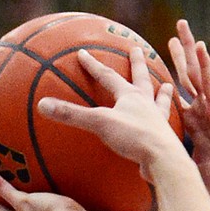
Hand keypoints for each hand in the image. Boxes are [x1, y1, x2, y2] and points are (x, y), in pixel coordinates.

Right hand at [38, 44, 179, 181]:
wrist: (163, 160)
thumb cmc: (134, 137)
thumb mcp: (100, 123)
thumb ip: (72, 115)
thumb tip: (42, 105)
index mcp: (131, 96)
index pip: (108, 76)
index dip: (93, 65)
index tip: (82, 52)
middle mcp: (147, 105)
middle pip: (141, 79)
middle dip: (137, 64)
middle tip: (138, 50)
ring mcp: (158, 122)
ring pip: (160, 103)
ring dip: (161, 94)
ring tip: (167, 86)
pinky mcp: (164, 141)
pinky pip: (165, 128)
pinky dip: (165, 124)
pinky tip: (166, 126)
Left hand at [167, 19, 209, 210]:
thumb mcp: (184, 172)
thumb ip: (164, 165)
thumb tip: (140, 169)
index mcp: (193, 127)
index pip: (176, 99)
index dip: (167, 84)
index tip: (157, 72)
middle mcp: (201, 113)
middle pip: (187, 79)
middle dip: (179, 58)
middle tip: (169, 38)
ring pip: (197, 73)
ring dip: (189, 49)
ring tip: (182, 27)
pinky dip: (206, 64)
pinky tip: (200, 46)